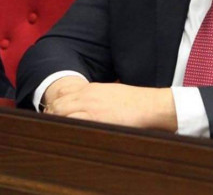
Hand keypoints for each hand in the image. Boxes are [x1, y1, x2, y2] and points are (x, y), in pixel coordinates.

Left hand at [44, 80, 176, 131]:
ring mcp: (90, 107)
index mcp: (91, 88)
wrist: (148, 105)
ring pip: (61, 112)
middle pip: (58, 104)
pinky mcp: (95, 119)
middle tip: (54, 126)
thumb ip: (97, 96)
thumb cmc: (134, 102)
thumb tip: (89, 103)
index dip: (56, 107)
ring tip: (60, 132)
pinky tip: (70, 134)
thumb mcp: (113, 92)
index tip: (55, 116)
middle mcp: (87, 96)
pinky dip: (66, 127)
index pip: (63, 95)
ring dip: (57, 121)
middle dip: (53, 115)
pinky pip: (71, 122)